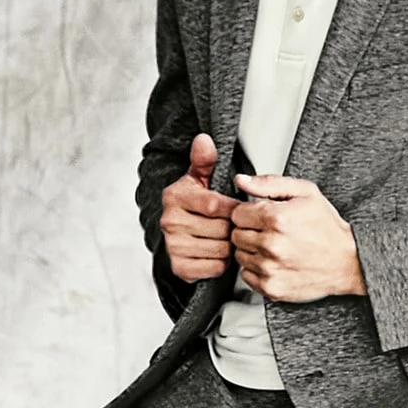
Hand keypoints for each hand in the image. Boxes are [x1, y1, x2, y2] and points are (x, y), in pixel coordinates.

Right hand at [160, 134, 236, 281]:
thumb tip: (204, 139)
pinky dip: (222, 263)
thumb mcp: (198, 180)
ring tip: (225, 239)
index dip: (233, 209)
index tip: (237, 209)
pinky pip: (215, 267)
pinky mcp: (179, 268)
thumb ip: (203, 161)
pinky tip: (218, 253)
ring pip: (221, 248)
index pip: (215, 205)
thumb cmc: (194, 206)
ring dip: (229, 246)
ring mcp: (173, 246)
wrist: (177, 237)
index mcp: (174, 196)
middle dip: (232, 228)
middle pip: (221, 229)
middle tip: (231, 226)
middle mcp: (169, 221)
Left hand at [229, 172, 366, 301]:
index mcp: (276, 218)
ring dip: (252, 250)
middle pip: (236, 235)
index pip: (237, 214)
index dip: (249, 213)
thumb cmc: (327, 228)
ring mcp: (270, 269)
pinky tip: (274, 262)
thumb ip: (269, 183)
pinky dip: (256, 269)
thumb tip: (241, 180)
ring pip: (240, 255)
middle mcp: (271, 245)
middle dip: (249, 231)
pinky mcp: (271, 288)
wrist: (348, 262)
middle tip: (270, 232)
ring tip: (274, 247)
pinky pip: (246, 275)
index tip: (262, 216)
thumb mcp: (305, 193)